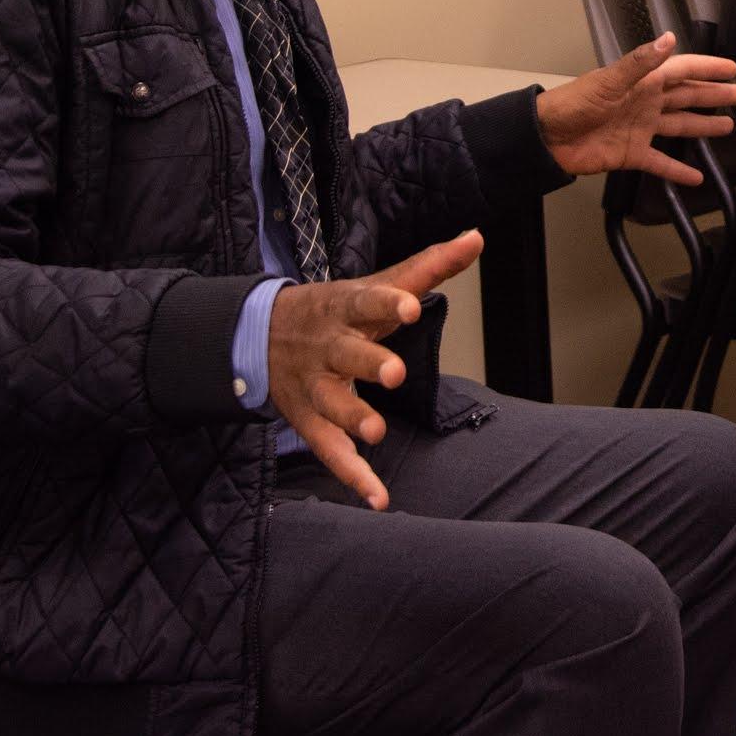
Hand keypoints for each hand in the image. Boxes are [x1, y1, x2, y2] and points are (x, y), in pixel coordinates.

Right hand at [269, 230, 484, 509]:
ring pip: (330, 405)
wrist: (258, 334)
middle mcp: (328, 347)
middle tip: (394, 374)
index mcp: (346, 308)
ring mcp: (315, 386)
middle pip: (347, 355)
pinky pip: (330, 451)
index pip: (367, 302)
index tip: (412, 306)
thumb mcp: (377, 283)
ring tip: (376, 432)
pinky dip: (353, 476)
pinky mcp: (309, 421)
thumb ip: (430, 265)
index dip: (389, 304)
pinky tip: (378, 498)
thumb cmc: (337, 309)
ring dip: (352, 419)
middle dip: (368, 363)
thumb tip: (477, 237)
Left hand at [536, 33, 735, 185]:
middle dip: (713, 95)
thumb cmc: (574, 103)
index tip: (732, 68)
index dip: (708, 68)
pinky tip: (696, 177)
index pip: (683, 70)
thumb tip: (668, 39)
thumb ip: (640, 63)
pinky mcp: (632, 154)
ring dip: (702, 126)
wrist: (547, 137)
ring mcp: (640, 128)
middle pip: (687, 97)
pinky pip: (660, 162)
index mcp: (643, 82)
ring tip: (727, 126)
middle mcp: (646, 103)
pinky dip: (677, 169)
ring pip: (679, 126)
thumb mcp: (609, 80)